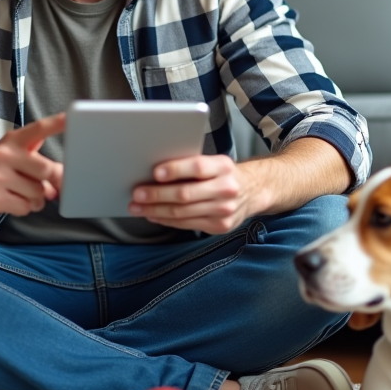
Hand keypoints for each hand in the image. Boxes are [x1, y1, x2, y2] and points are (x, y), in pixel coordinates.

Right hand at [0, 114, 64, 220]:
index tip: (71, 117)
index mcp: (12, 141)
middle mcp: (4, 155)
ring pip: (37, 193)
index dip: (56, 124)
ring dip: (36, 199)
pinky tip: (12, 202)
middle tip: (47, 187)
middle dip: (50, 183)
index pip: (38, 129)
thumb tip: (61, 176)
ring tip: (23, 195)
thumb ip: (36, 157)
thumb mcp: (11, 154)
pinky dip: (24, 209)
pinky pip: (25, 207)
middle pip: (46, 170)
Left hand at [128, 154, 262, 234]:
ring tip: (138, 207)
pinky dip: (166, 220)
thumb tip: (155, 173)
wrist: (253, 191)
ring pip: (182, 212)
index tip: (155, 172)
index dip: (176, 170)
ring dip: (156, 211)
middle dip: (157, 195)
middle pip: (186, 194)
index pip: (198, 167)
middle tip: (137, 194)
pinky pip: (186, 224)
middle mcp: (226, 188)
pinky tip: (153, 216)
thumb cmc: (224, 174)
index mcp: (224, 167)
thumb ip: (191, 166)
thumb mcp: (214, 163)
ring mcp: (224, 210)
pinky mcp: (220, 226)